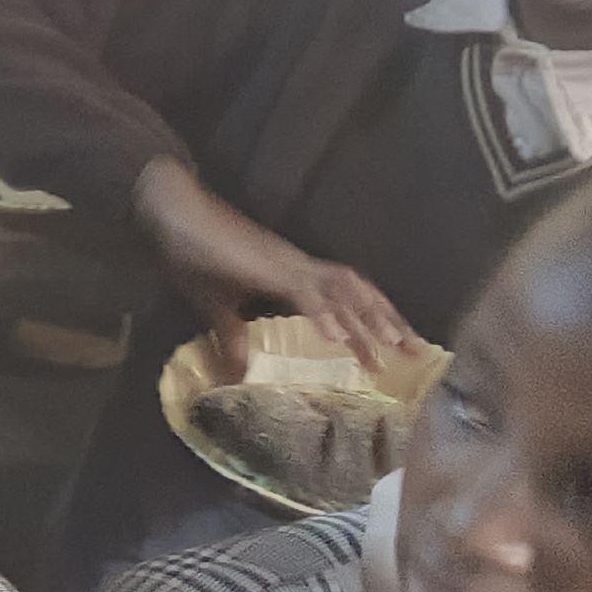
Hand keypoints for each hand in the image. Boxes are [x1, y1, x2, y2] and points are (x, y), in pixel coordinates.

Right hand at [131, 160, 417, 372]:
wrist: (176, 218)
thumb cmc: (195, 256)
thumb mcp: (216, 308)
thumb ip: (232, 337)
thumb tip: (236, 374)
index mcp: (293, 274)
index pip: (346, 296)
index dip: (373, 318)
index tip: (396, 345)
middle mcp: (301, 266)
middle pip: (358, 292)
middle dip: (387, 321)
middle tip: (415, 352)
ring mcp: (288, 264)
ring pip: (342, 291)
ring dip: (366, 319)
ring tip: (389, 346)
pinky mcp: (269, 267)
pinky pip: (304, 292)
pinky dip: (324, 314)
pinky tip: (338, 337)